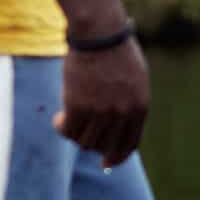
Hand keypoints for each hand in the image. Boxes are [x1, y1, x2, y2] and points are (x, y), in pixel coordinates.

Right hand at [55, 36, 149, 168]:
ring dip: (75, 135)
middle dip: (92, 145)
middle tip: (82, 135)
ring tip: (69, 121)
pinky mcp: (78, 106)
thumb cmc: (116, 54)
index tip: (106, 163)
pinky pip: (68, 130)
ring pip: (84, 141)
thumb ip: (130, 104)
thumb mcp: (135, 81)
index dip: (116, 157)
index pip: (129, 144)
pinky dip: (62, 127)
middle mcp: (122, 113)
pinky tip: (59, 117)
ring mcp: (100, 111)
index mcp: (140, 107)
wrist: (99, 35)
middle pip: (104, 146)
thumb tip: (120, 128)